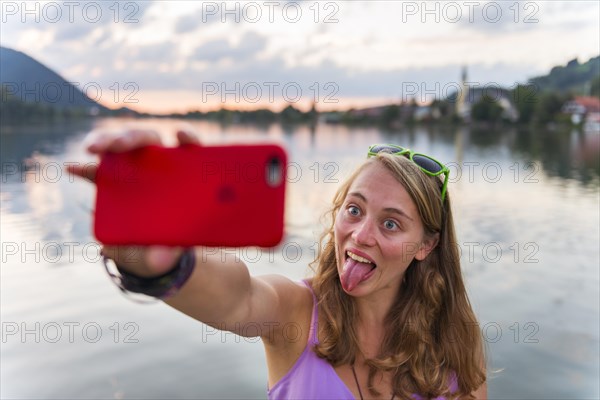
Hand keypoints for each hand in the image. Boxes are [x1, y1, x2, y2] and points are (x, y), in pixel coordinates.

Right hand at [68, 129, 199, 276]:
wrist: (152, 255)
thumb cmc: (172, 245)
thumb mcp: (172, 250)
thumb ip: (169, 252)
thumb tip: (162, 261)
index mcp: (184, 177)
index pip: (191, 149)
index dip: (188, 137)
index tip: (180, 134)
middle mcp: (160, 166)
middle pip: (149, 140)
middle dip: (133, 137)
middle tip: (118, 145)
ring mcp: (135, 171)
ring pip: (122, 146)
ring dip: (106, 141)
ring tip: (92, 149)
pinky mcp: (113, 182)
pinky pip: (98, 170)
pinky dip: (85, 168)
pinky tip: (72, 167)